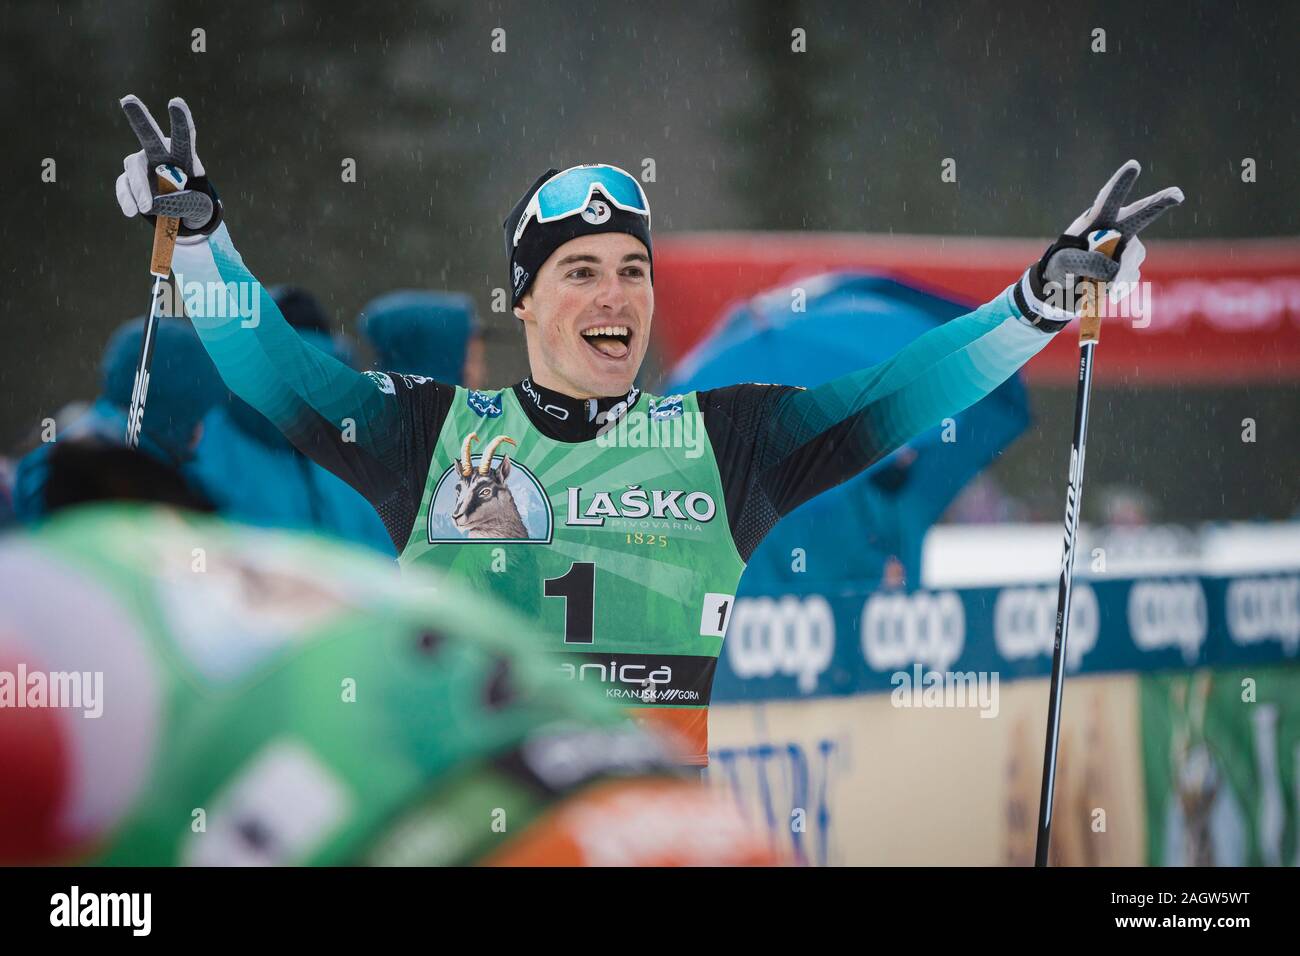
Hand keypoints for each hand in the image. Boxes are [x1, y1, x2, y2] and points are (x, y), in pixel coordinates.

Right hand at [115, 95, 220, 235]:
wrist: (182, 214)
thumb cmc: (195, 203)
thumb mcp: (199, 207)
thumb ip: (182, 203)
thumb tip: (152, 204)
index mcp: (184, 156)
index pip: (184, 137)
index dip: (181, 121)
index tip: (175, 102)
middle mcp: (161, 154)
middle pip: (149, 135)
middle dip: (139, 117)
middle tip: (128, 99)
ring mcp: (142, 165)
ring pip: (134, 167)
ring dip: (139, 187)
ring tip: (146, 208)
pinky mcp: (129, 180)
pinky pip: (124, 186)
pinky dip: (127, 198)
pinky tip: (131, 212)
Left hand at [1018, 160, 1183, 328]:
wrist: (1065, 287)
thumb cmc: (1060, 267)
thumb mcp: (1063, 264)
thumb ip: (1085, 262)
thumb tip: (1113, 268)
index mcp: (1097, 220)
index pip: (1109, 199)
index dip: (1121, 183)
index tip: (1134, 166)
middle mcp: (1117, 229)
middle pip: (1141, 213)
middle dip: (1159, 203)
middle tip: (1177, 194)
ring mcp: (1127, 247)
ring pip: (1133, 257)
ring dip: (1115, 273)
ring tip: (1091, 281)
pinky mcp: (1129, 266)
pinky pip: (1129, 278)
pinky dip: (1116, 288)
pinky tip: (1102, 289)